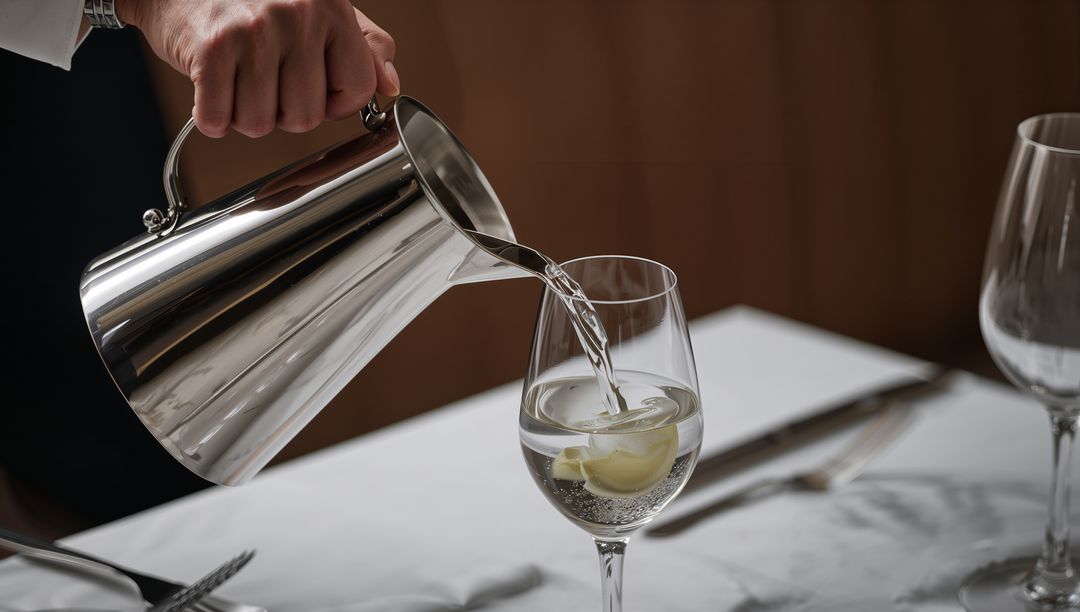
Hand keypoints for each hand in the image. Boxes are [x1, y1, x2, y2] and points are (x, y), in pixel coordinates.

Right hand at [116, 0, 398, 137]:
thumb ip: (363, 46)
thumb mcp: (318, 10)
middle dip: (283, 112)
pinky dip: (211, 115)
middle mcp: (297, 16)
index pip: (357, 88)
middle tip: (266, 80)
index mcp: (331, 8)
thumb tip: (391, 86)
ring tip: (238, 78)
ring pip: (261, 124)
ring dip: (244, 114)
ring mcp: (255, 31)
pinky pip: (219, 119)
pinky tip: (211, 87)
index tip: (316, 90)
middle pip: (307, 117)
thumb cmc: (248, 1)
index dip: (335, 103)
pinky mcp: (213, 48)